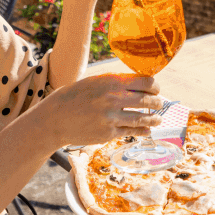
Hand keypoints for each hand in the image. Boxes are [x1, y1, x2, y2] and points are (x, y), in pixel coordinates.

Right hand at [42, 73, 161, 144]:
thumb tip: (140, 83)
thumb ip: (117, 82)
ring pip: (142, 118)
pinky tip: (147, 130)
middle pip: (147, 101)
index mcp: (112, 82)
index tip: (156, 90)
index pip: (146, 82)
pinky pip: (131, 131)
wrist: (56, 118)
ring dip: (153, 119)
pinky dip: (142, 130)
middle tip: (159, 104)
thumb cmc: (76, 96)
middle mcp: (113, 99)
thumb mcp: (95, 81)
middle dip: (157, 103)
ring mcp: (111, 117)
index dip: (155, 87)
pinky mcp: (108, 133)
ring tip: (158, 119)